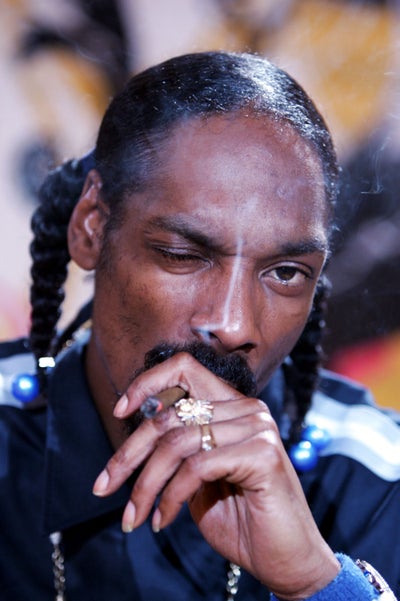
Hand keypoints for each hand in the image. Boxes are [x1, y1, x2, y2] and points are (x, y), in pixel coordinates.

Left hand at [93, 352, 339, 599]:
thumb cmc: (240, 520)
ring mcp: (257, 427)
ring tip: (133, 517)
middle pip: (171, 413)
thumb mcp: (197, 478)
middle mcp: (247, 408)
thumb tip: (135, 436)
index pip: (185, 369)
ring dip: (146, 484)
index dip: (148, 383)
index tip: (119, 412)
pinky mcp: (262, 453)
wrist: (284, 561)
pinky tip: (162, 521)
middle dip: (130, 453)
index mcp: (232, 406)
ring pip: (178, 442)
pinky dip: (170, 497)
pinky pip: (197, 467)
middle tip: (104, 486)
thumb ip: (177, 450)